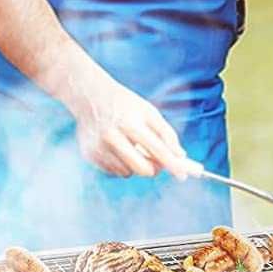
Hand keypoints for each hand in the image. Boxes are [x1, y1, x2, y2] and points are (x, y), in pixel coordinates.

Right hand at [68, 72, 190, 178]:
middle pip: (142, 169)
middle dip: (154, 169)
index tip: (182, 176)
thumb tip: (180, 157)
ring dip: (135, 165)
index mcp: (129, 123)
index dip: (172, 164)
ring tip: (130, 146)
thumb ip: (166, 133)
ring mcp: (98, 147)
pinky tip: (116, 148)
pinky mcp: (89, 155)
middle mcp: (112, 136)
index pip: (156, 149)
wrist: (89, 95)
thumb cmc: (125, 104)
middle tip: (158, 162)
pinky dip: (121, 164)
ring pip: (128, 172)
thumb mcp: (148, 111)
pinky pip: (114, 171)